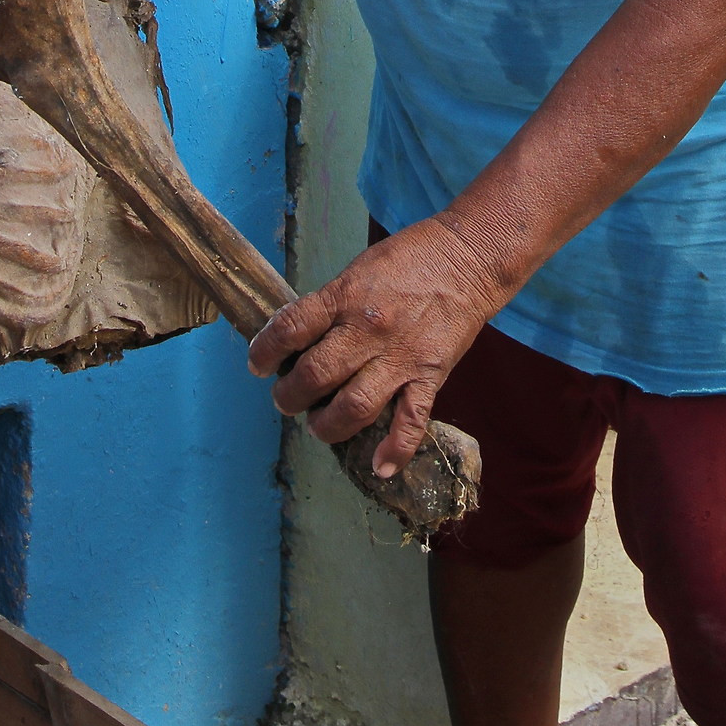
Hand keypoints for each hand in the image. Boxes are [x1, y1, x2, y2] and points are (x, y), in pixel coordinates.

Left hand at [247, 216, 499, 476]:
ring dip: (326, 426)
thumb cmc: (408, 259)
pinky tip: (379, 468)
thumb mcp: (358, 271)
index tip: (258, 364)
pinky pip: (411, 422)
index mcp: (346, 296)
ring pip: (353, 408)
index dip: (265, 351)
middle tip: (287, 399)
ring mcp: (401, 356)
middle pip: (315, 376)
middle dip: (290, 397)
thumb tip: (299, 342)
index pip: (290, 328)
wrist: (467, 257)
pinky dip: (394, 451)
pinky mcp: (431, 375)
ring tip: (317, 424)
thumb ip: (331, 307)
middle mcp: (369, 329)